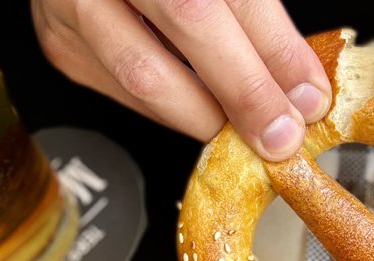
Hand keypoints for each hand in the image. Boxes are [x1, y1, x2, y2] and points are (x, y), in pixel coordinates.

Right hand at [31, 0, 331, 160]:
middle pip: (189, 21)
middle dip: (246, 91)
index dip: (276, 48)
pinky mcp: (63, 46)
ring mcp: (76, 4)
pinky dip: (175, 113)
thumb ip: (259, 22)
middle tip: (280, 133)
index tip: (310, 98)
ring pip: (146, 74)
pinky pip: (125, 95)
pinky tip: (204, 114)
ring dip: (209, 116)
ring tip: (248, 134)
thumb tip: (302, 91)